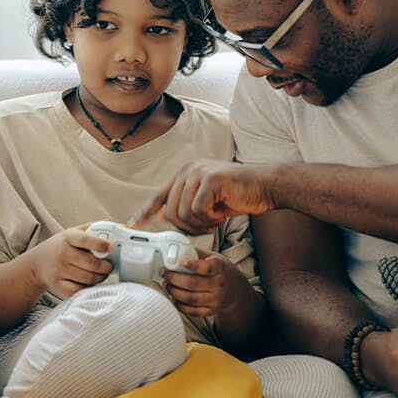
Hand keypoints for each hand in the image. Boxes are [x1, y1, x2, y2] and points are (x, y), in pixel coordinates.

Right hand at [29, 225, 113, 297]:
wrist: (38, 262)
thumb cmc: (63, 245)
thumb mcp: (74, 232)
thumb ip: (96, 228)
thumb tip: (123, 226)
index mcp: (68, 237)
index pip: (85, 240)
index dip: (100, 244)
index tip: (112, 247)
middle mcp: (62, 253)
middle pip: (91, 264)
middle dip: (106, 266)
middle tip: (110, 266)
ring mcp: (59, 270)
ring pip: (88, 278)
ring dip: (100, 278)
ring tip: (102, 274)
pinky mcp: (57, 285)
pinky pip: (79, 290)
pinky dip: (88, 287)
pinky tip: (90, 282)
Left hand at [130, 159, 275, 233]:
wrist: (265, 186)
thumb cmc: (237, 195)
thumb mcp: (207, 201)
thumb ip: (186, 205)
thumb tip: (162, 216)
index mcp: (184, 173)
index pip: (159, 195)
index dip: (144, 212)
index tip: (132, 225)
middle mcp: (187, 169)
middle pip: (171, 211)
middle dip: (187, 227)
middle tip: (205, 228)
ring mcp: (198, 172)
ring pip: (183, 213)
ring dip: (200, 224)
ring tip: (214, 220)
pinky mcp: (210, 179)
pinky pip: (198, 210)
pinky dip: (209, 219)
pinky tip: (221, 214)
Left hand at [162, 249, 249, 318]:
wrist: (237, 290)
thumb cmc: (221, 270)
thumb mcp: (215, 257)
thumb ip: (198, 253)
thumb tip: (179, 248)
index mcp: (220, 268)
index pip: (206, 268)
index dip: (192, 264)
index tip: (181, 260)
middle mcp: (219, 285)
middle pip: (193, 284)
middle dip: (174, 278)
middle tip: (164, 273)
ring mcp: (215, 300)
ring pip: (191, 299)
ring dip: (174, 292)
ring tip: (166, 285)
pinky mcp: (211, 311)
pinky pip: (193, 312)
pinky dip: (180, 306)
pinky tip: (173, 298)